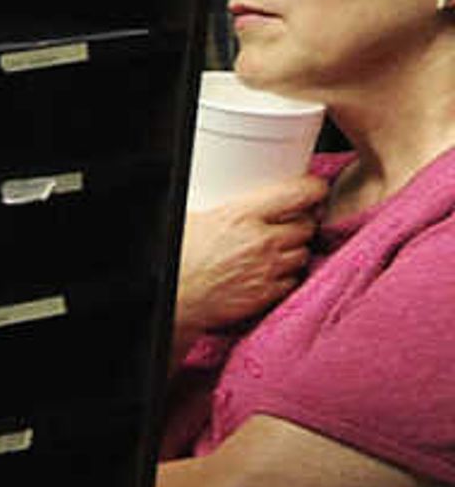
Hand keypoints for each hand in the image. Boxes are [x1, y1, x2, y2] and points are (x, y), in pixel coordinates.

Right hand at [174, 171, 323, 342]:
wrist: (173, 298)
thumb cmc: (176, 258)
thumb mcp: (193, 217)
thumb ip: (222, 205)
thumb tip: (225, 189)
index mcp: (240, 215)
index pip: (297, 194)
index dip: (313, 189)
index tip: (314, 188)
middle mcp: (261, 241)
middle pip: (306, 225)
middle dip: (301, 222)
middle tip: (289, 221)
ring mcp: (268, 269)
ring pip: (303, 253)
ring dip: (295, 249)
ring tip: (277, 248)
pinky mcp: (267, 294)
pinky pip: (293, 280)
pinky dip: (287, 275)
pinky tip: (270, 271)